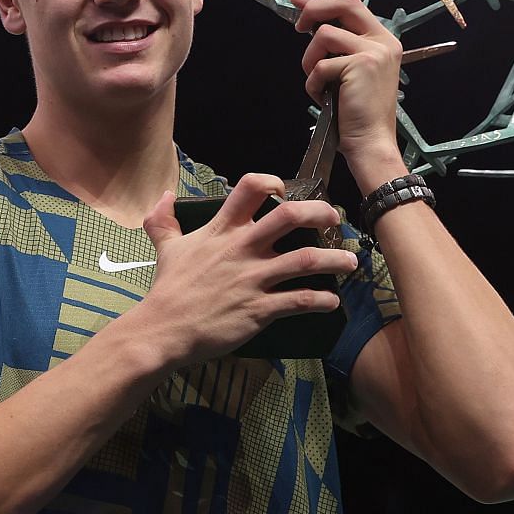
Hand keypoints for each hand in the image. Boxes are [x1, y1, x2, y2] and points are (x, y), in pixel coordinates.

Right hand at [134, 174, 358, 367]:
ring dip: (334, 259)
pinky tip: (332, 301)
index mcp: (223, 231)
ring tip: (350, 261)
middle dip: (320, 213)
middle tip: (335, 219)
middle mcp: (242, 249)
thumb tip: (163, 196)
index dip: (272, 182)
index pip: (250, 188)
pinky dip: (322, 300)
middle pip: (289, 217)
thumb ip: (164, 221)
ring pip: (304, 260)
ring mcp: (253, 279)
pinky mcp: (259, 309)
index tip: (286, 190)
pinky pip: (299, 301)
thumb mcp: (166, 249)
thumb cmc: (168, 290)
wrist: (163, 331)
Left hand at [291, 0, 408, 192]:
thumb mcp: (350, 71)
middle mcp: (383, 41)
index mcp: (383, 40)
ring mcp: (374, 52)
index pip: (352, 4)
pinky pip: (321, 65)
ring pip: (324, 35)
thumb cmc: (357, 113)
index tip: (299, 2)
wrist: (371, 143)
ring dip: (311, 61)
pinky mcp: (361, 65)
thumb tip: (307, 14)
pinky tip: (325, 99)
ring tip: (320, 84)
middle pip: (344, 4)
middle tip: (299, 27)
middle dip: (315, 10)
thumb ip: (336, 43)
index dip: (323, 1)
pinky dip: (314, 84)